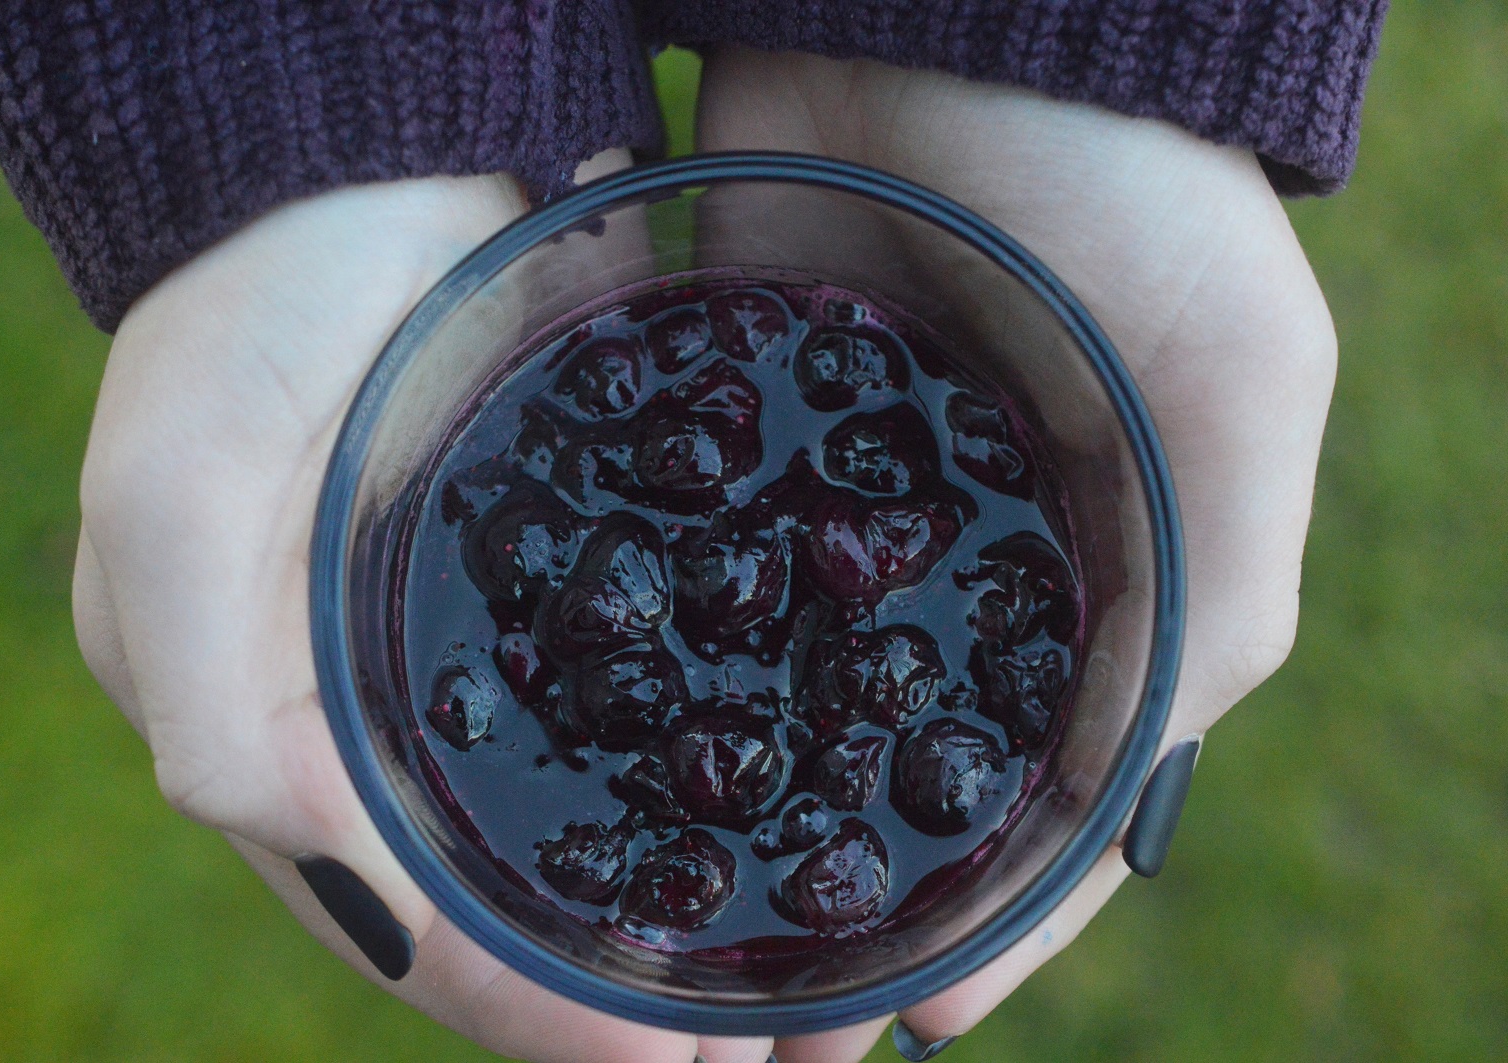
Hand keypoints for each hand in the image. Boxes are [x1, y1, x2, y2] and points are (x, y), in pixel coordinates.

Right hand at [71, 159, 776, 1062]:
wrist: (381, 139)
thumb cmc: (255, 303)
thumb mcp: (177, 490)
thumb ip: (210, 698)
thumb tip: (348, 886)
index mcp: (265, 721)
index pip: (396, 919)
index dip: (517, 1013)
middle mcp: (376, 705)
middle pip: (499, 895)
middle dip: (612, 992)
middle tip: (754, 1052)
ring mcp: (488, 637)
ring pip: (581, 814)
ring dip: (672, 906)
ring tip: (795, 981)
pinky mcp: (581, 562)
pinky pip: (647, 697)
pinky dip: (709, 775)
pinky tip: (797, 815)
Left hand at [693, 48, 1337, 1061]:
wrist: (958, 12)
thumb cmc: (1135, 205)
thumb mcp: (1235, 411)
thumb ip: (1205, 623)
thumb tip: (1090, 841)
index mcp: (1091, 580)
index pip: (1037, 800)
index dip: (981, 925)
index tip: (891, 1028)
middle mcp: (950, 564)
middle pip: (884, 775)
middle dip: (824, 905)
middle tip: (746, 1038)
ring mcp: (823, 507)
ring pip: (765, 706)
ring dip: (718, 827)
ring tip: (648, 949)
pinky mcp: (716, 433)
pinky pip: (671, 582)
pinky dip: (639, 683)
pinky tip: (590, 776)